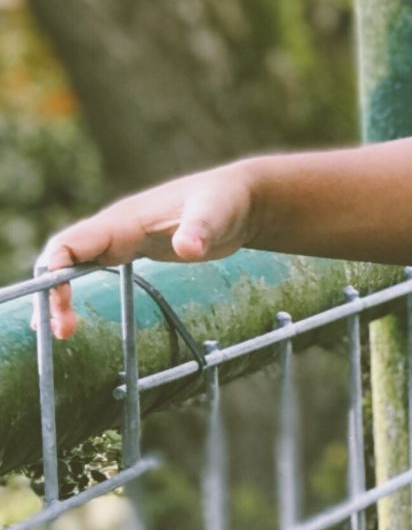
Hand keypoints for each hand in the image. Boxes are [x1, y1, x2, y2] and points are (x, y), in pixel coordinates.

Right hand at [36, 167, 253, 340]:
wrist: (240, 198)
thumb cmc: (226, 202)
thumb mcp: (216, 215)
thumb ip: (200, 229)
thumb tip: (187, 248)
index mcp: (124, 220)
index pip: (71, 243)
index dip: (55, 271)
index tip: (58, 306)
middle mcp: (115, 227)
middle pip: (64, 256)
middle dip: (53, 290)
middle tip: (60, 331)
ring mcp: (122, 237)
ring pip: (74, 262)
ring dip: (60, 293)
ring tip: (61, 331)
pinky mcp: (133, 248)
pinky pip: (91, 266)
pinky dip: (76, 288)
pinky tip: (72, 314)